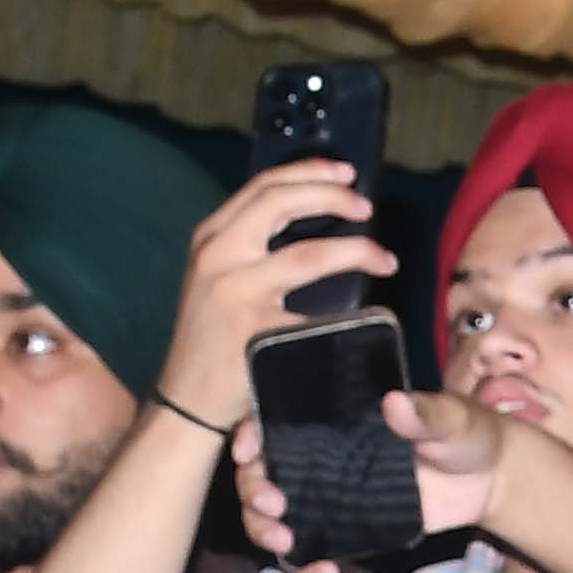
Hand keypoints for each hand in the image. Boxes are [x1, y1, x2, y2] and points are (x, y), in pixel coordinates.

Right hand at [159, 162, 393, 453]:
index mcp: (211, 239)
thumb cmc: (212, 338)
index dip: (308, 172)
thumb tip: (312, 212)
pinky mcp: (258, 331)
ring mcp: (237, 293)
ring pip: (309, 255)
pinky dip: (349, 309)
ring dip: (357, 252)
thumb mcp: (217, 277)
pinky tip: (371, 311)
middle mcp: (218, 257)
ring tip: (385, 258)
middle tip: (367, 208)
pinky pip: (317, 313)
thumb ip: (251, 246)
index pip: (261, 187)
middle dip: (332, 197)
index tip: (344, 173)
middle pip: (281, 204)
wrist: (188, 400)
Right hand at [228, 388, 497, 572]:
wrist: (489, 480)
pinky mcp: (348, 533)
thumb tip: (395, 403)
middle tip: (274, 504)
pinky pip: (314, 554)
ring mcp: (328, 499)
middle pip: (261, 476)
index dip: (251, 436)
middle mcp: (317, 460)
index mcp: (331, 423)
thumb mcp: (450, 418)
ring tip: (285, 542)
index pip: (274, 424)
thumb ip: (425, 413)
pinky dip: (309, 569)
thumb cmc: (464, 433)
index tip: (250, 452)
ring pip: (275, 518)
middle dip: (253, 492)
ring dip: (265, 531)